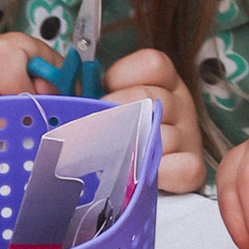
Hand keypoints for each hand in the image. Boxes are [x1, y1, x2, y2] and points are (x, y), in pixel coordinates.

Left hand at [104, 47, 203, 193]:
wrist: (137, 183)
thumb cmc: (117, 139)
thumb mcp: (109, 107)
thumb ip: (93, 94)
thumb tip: (55, 89)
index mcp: (163, 83)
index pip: (153, 64)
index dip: (123, 77)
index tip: (104, 91)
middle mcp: (180, 105)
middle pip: (150, 98)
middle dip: (116, 115)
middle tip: (98, 132)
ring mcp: (188, 136)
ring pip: (161, 135)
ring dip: (132, 150)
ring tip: (116, 158)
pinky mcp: (193, 169)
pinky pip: (183, 168)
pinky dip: (161, 173)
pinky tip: (143, 176)